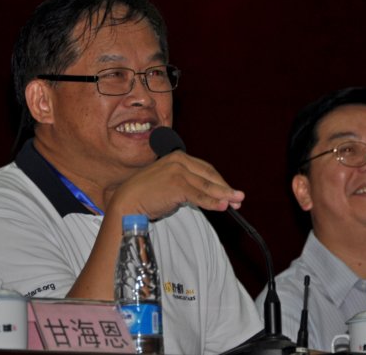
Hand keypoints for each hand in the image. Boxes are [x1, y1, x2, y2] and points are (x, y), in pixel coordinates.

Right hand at [106, 150, 244, 218]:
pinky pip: (198, 196)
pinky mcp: (176, 184)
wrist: (127, 202)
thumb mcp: (168, 183)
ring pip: (206, 186)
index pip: (205, 169)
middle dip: (225, 188)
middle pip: (209, 175)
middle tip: (239, 199)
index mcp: (177, 157)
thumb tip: (208, 195)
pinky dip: (212, 202)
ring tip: (236, 203)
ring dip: (223, 195)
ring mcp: (177, 171)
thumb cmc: (146, 194)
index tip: (230, 192)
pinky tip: (222, 207)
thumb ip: (186, 184)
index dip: (219, 181)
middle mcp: (178, 160)